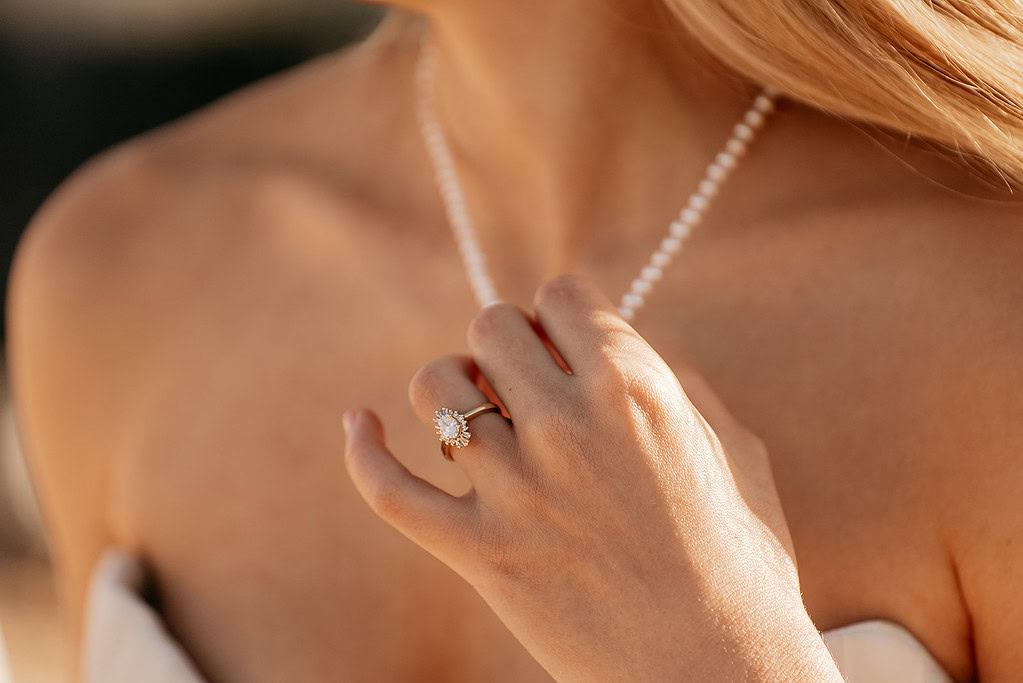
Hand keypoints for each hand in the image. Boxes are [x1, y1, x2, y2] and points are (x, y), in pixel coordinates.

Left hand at [344, 275, 839, 680]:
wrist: (716, 675)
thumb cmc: (740, 565)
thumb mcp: (735, 452)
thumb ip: (676, 385)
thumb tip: (620, 351)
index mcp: (636, 389)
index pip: (562, 294)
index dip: (561, 315)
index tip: (565, 346)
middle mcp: (568, 425)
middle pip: (493, 326)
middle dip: (508, 346)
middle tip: (526, 385)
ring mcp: (516, 490)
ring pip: (435, 386)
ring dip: (451, 389)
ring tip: (478, 417)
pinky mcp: (477, 551)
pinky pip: (387, 487)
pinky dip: (362, 448)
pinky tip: (359, 421)